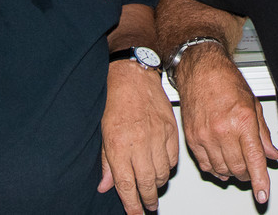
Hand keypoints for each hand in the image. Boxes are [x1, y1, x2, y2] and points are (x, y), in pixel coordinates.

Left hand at [98, 61, 178, 214]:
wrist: (134, 76)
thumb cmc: (116, 101)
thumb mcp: (104, 133)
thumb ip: (106, 163)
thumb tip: (106, 186)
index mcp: (119, 146)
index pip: (126, 185)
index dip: (131, 205)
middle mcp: (140, 144)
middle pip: (147, 183)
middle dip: (147, 199)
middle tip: (148, 206)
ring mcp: (158, 137)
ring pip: (162, 173)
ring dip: (157, 183)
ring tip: (153, 185)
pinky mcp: (171, 130)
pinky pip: (173, 158)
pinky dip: (168, 166)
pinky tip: (162, 166)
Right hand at [175, 45, 277, 204]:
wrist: (200, 70)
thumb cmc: (226, 81)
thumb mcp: (253, 104)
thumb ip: (263, 134)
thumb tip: (271, 154)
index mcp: (242, 120)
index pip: (254, 159)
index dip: (260, 181)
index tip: (262, 194)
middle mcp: (223, 130)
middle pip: (239, 168)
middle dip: (247, 173)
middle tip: (251, 168)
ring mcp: (205, 136)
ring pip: (222, 170)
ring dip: (232, 172)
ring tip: (236, 163)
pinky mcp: (192, 139)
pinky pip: (205, 165)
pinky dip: (215, 169)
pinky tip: (221, 164)